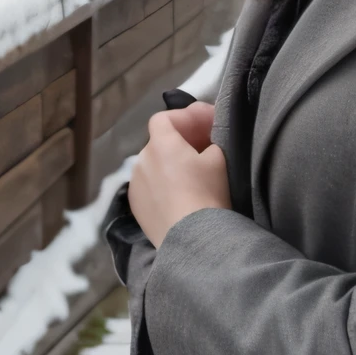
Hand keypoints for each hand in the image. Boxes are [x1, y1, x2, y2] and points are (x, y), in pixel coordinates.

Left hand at [128, 103, 230, 248]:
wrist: (192, 238)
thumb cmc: (207, 192)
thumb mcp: (219, 158)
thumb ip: (212, 141)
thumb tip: (206, 143)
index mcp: (160, 144)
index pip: (164, 118)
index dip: (185, 117)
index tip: (207, 123)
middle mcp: (141, 161)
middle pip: (160, 142)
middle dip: (182, 140)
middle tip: (205, 146)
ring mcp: (136, 185)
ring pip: (154, 165)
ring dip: (171, 163)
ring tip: (192, 174)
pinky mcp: (136, 207)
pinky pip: (150, 186)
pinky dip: (163, 184)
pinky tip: (179, 196)